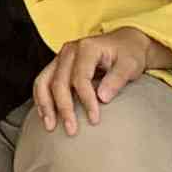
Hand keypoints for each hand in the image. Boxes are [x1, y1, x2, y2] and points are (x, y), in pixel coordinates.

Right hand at [33, 28, 171, 132]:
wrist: (124, 42)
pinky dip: (41, 99)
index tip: (94, 120)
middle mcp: (69, 50)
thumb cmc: (128, 54)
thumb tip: (102, 98)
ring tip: (50, 126)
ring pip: (44, 81)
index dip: (86, 100)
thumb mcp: (130, 64)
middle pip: (59, 81)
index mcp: (87, 47)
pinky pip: (42, 82)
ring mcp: (61, 57)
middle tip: (71, 130)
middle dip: (63, 107)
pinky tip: (45, 115)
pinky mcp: (58, 65)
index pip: (81, 77)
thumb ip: (117, 79)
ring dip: (45, 105)